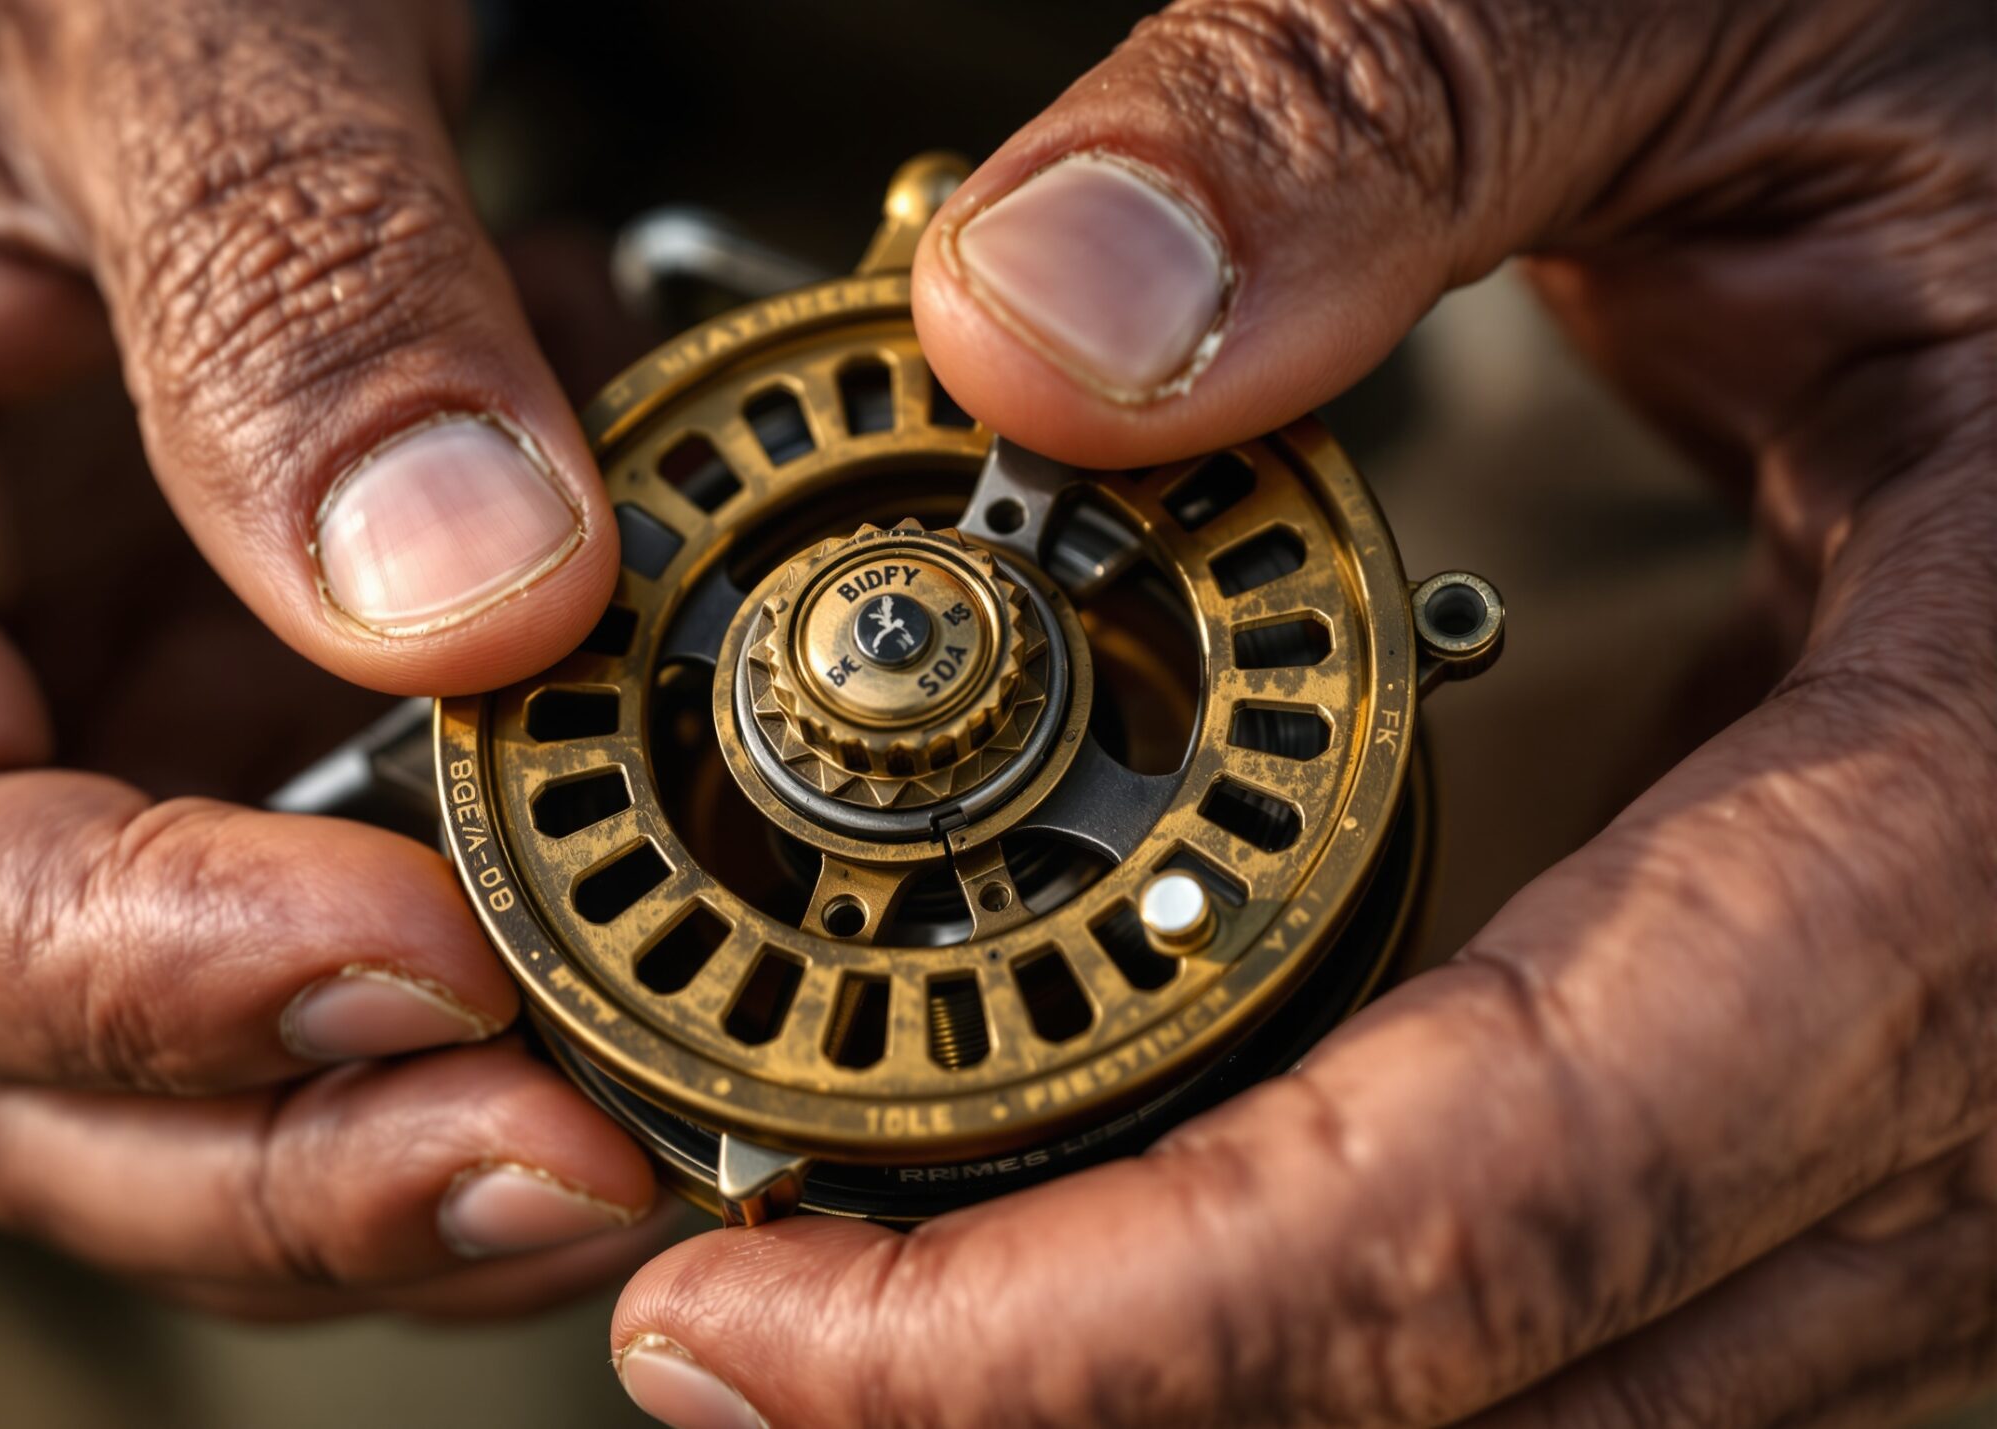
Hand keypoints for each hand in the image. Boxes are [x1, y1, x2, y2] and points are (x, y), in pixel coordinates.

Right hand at [0, 0, 668, 1318]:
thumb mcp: (166, 18)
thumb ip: (297, 278)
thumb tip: (466, 591)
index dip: (146, 976)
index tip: (431, 968)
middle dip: (282, 1160)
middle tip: (569, 1172)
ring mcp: (8, 729)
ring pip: (147, 1070)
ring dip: (384, 1144)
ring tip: (628, 1141)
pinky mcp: (163, 738)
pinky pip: (282, 952)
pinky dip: (455, 996)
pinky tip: (623, 939)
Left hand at [613, 0, 1994, 1422]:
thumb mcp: (1730, 16)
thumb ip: (1390, 121)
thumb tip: (1035, 326)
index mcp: (1981, 801)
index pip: (1503, 1196)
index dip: (1095, 1328)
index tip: (759, 1327)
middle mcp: (1991, 1040)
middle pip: (1490, 1382)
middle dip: (1064, 1398)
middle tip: (738, 1338)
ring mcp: (1945, 1118)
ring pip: (1539, 1395)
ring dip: (1164, 1379)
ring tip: (859, 1302)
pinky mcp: (1865, 1102)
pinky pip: (1581, 1301)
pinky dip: (1295, 1301)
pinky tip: (1098, 1224)